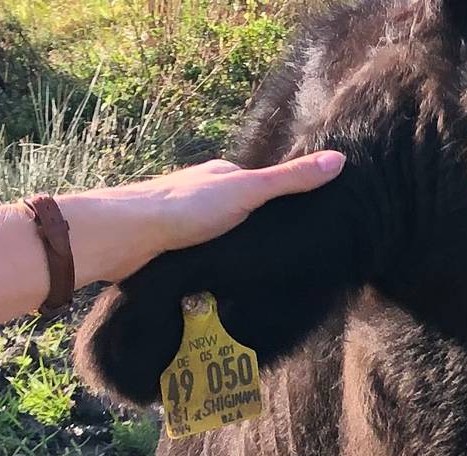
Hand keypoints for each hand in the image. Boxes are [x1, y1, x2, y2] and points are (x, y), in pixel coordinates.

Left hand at [65, 152, 347, 285]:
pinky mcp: (166, 247)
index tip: (302, 225)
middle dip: (253, 231)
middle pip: (236, 212)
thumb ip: (290, 180)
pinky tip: (218, 284)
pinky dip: (209, 265)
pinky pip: (197, 256)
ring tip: (252, 277)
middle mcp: (199, 193)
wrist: (126, 235)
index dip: (279, 203)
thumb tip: (340, 160)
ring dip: (229, 252)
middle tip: (279, 258)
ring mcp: (180, 221)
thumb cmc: (187, 208)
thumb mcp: (248, 192)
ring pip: (215, 236)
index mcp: (219, 175)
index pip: (258, 186)